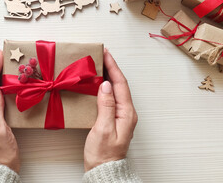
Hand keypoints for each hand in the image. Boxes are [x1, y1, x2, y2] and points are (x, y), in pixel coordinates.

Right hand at [84, 49, 137, 170]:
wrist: (103, 170)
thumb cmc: (103, 153)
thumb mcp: (103, 129)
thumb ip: (106, 106)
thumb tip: (105, 85)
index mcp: (127, 113)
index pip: (120, 84)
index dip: (113, 67)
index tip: (106, 53)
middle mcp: (126, 112)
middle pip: (119, 84)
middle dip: (110, 68)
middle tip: (101, 55)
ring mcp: (120, 116)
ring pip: (114, 90)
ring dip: (107, 76)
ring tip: (98, 65)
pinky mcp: (113, 119)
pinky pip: (109, 98)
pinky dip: (103, 87)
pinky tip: (96, 85)